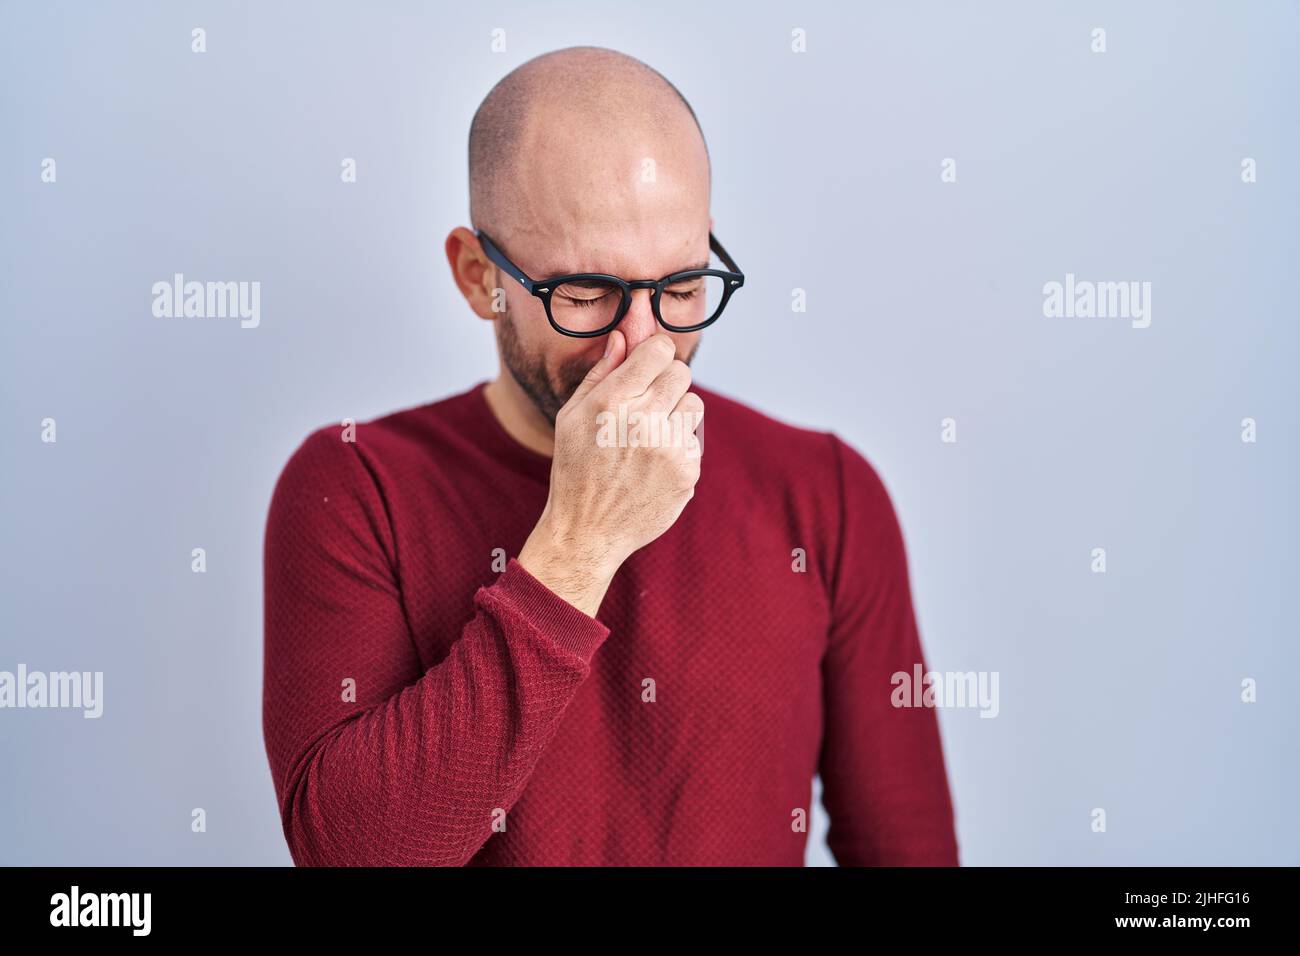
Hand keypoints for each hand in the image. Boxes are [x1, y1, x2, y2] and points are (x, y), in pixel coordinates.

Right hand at [518, 330, 703, 616]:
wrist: (588, 530)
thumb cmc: (576, 467)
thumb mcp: (572, 416)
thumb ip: (601, 373)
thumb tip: (624, 335)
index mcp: (611, 403)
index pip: (659, 350)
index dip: (655, 353)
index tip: (649, 363)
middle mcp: (642, 422)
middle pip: (681, 372)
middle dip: (666, 381)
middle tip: (647, 403)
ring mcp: (668, 449)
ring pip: (694, 404)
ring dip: (676, 413)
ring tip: (649, 435)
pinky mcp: (687, 472)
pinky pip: (694, 439)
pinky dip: (678, 446)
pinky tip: (653, 463)